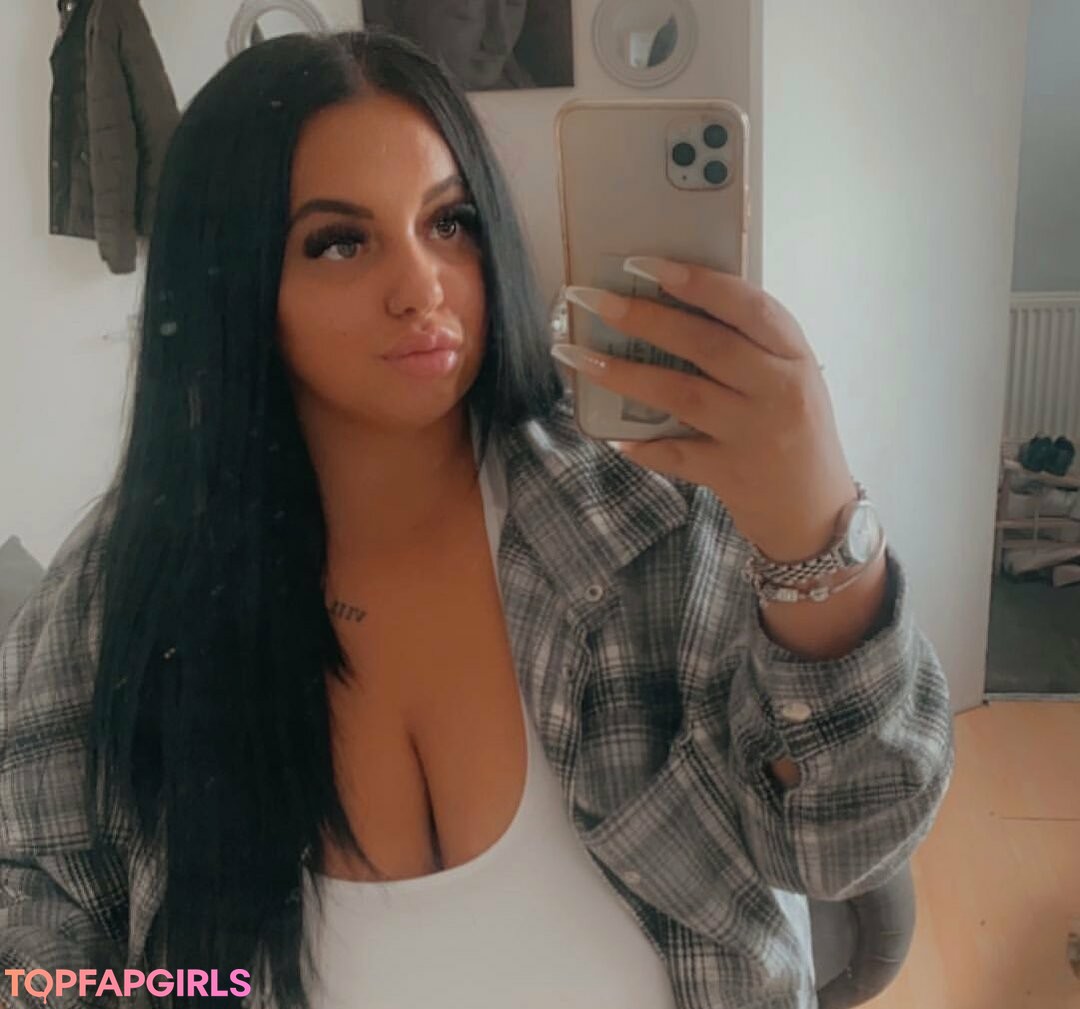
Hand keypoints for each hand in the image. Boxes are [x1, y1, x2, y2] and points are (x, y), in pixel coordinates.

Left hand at [550, 256, 857, 561]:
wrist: (816, 514)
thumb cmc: (796, 433)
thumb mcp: (790, 379)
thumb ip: (750, 346)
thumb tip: (675, 303)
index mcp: (794, 357)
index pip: (748, 307)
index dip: (697, 282)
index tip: (644, 264)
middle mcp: (778, 391)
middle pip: (705, 344)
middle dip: (643, 317)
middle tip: (591, 299)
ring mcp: (754, 435)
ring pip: (682, 394)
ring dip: (624, 374)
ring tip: (577, 357)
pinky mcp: (730, 474)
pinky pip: (676, 456)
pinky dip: (644, 446)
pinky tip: (611, 437)